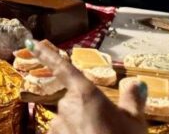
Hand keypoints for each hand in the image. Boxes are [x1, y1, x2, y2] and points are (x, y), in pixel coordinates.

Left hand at [27, 38, 145, 133]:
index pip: (63, 68)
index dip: (47, 54)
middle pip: (72, 102)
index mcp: (85, 94)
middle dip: (86, 113)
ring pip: (67, 122)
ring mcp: (57, 126)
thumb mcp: (135, 122)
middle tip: (107, 128)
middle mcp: (66, 106)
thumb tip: (136, 83)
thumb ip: (132, 99)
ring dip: (80, 129)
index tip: (32, 43)